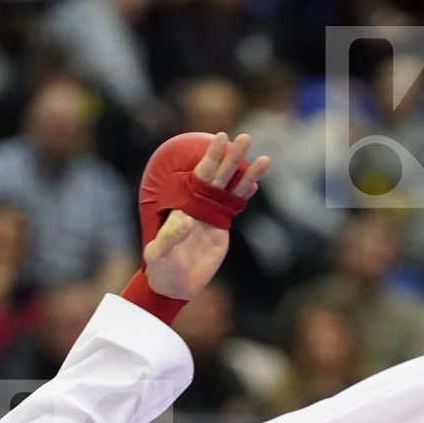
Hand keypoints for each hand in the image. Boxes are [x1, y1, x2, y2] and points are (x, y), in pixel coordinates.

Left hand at [142, 132, 269, 299]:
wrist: (174, 284)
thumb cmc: (161, 268)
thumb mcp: (159, 253)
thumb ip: (171, 236)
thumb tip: (187, 220)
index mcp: (185, 204)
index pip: (200, 174)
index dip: (211, 157)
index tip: (221, 138)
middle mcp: (199, 205)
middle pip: (220, 175)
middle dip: (233, 156)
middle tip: (245, 137)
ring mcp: (212, 215)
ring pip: (232, 189)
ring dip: (247, 174)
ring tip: (264, 158)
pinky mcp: (221, 229)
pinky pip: (235, 207)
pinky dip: (245, 194)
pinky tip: (256, 183)